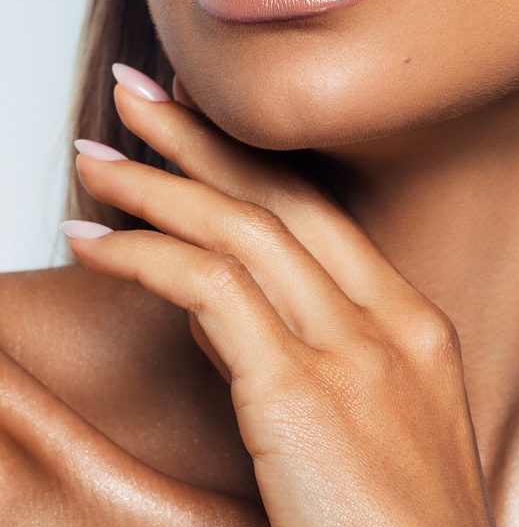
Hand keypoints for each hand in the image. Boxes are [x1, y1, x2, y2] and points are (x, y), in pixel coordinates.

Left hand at [65, 72, 497, 526]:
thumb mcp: (378, 435)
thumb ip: (310, 359)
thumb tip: (219, 308)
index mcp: (416, 325)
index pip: (321, 212)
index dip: (251, 159)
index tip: (195, 123)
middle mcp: (390, 323)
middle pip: (283, 197)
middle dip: (200, 137)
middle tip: (139, 91)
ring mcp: (354, 353)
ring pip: (243, 230)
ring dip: (157, 186)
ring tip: (96, 160)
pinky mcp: (303, 396)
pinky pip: (209, 292)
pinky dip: (144, 256)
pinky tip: (94, 242)